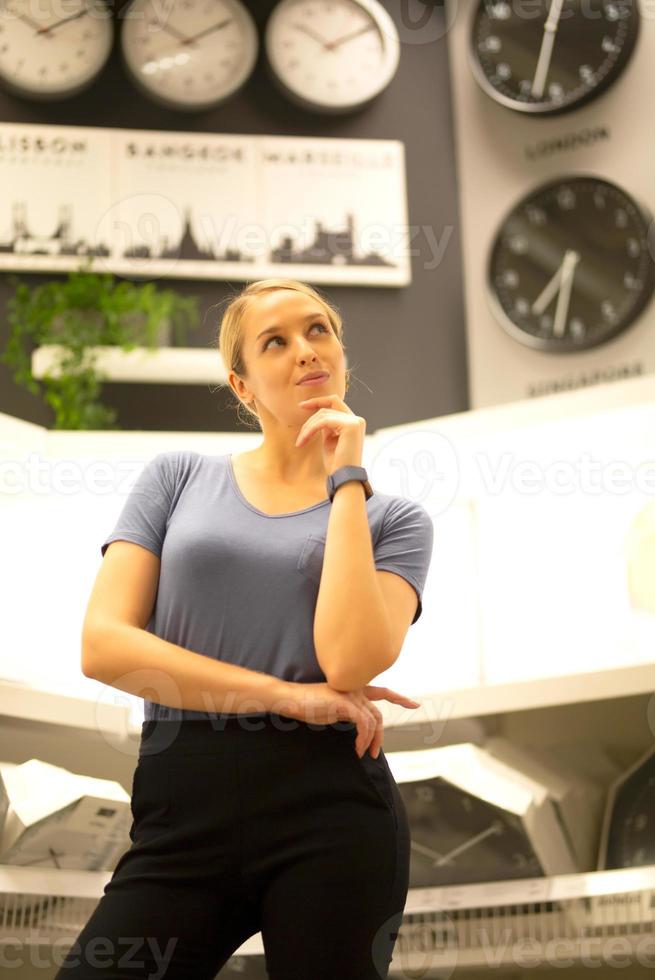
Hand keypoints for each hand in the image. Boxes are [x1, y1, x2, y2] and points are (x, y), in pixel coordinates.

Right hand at [275, 681, 420, 757]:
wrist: (291, 700)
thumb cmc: (308, 707)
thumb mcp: (333, 711)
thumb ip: (348, 715)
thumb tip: (360, 729)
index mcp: (354, 689)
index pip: (382, 692)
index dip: (399, 698)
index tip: (414, 704)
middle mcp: (355, 689)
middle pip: (378, 714)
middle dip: (380, 735)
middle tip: (374, 753)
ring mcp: (351, 694)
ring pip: (373, 720)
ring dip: (371, 741)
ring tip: (363, 754)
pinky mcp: (345, 702)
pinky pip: (364, 724)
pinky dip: (364, 739)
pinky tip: (357, 749)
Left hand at [296, 394, 365, 473]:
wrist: (344, 478)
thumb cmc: (336, 464)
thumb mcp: (329, 441)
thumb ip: (327, 427)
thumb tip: (318, 416)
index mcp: (354, 423)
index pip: (335, 402)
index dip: (318, 401)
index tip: (302, 405)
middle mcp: (357, 420)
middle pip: (329, 405)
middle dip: (311, 413)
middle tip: (299, 424)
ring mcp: (355, 422)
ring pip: (324, 414)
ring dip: (308, 427)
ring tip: (300, 442)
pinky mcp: (350, 426)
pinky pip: (323, 422)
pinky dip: (310, 430)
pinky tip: (303, 441)